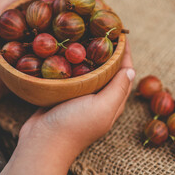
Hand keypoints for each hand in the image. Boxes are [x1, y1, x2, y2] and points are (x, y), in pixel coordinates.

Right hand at [0, 41, 134, 174]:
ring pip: (91, 72)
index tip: (120, 34)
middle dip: (109, 52)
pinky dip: (74, 64)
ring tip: (86, 36)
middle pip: (110, 71)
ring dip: (91, 56)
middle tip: (102, 31)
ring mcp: (82, 98)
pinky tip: (69, 52)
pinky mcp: (65, 96)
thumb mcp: (102, 107)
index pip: (126, 74)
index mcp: (113, 103)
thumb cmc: (75, 125)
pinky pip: (74, 76)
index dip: (126, 54)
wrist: (42, 143)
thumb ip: (118, 89)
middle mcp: (100, 100)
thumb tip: (132, 71)